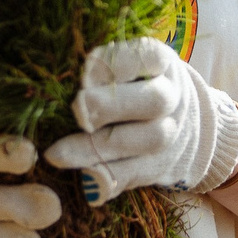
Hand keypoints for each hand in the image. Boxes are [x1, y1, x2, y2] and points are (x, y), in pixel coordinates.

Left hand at [43, 36, 237, 206]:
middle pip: (154, 100)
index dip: (114, 65)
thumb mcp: (125, 63)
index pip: (147, 56)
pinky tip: (82, 181)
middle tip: (76, 110)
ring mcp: (171, 132)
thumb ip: (99, 67)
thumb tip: (60, 74)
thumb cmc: (134, 82)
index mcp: (161, 62)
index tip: (83, 74)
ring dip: (100, 148)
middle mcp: (172, 96)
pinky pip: (137, 175)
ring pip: (148, 140)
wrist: (179, 119)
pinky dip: (109, 179)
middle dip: (111, 106)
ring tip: (58, 154)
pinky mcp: (159, 165)